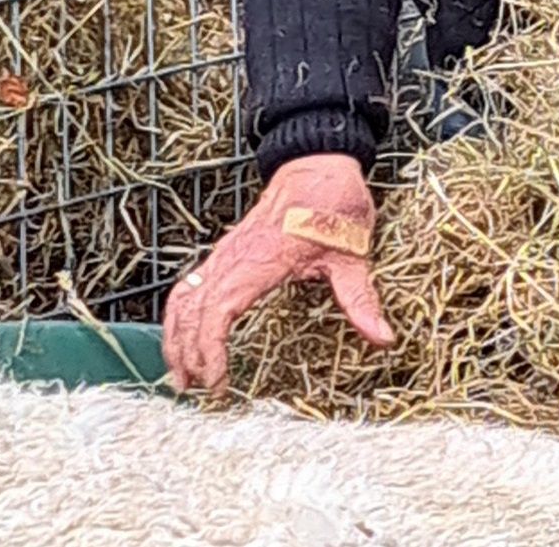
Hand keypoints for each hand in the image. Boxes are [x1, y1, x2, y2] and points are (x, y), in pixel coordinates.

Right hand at [161, 152, 396, 394]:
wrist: (316, 166)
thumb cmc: (333, 206)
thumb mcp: (352, 254)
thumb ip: (361, 299)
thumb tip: (382, 337)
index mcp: (260, 262)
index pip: (219, 312)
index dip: (211, 349)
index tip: (218, 382)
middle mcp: (233, 258)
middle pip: (192, 311)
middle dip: (188, 354)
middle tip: (198, 391)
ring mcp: (224, 254)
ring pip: (183, 297)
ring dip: (176, 336)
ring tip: (182, 374)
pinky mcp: (225, 253)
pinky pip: (189, 285)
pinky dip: (179, 314)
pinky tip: (184, 337)